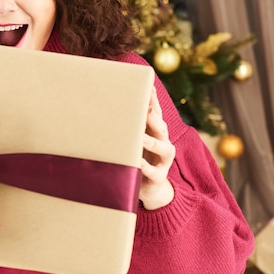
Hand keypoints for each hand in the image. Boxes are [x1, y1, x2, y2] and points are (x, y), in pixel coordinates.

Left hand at [140, 87, 174, 209]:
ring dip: (151, 142)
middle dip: (153, 117)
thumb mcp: (135, 140)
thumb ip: (128, 124)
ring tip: (141, 137)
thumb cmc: (139, 158)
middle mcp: (164, 143)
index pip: (155, 112)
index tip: (147, 86)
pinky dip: (145, 167)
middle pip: (161, 127)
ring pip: (162, 148)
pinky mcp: (159, 177)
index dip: (153, 100)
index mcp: (157, 132)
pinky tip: (138, 162)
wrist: (151, 188)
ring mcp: (163, 160)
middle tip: (145, 108)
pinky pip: (153, 172)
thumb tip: (109, 103)